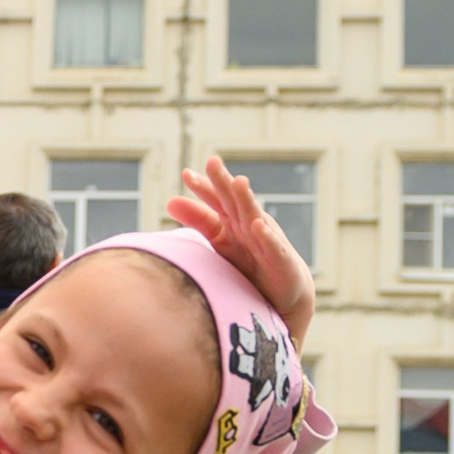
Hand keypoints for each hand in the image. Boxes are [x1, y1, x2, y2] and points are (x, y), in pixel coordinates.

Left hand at [163, 155, 315, 346]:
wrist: (284, 290)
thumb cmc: (250, 259)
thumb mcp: (221, 238)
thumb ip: (198, 219)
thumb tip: (169, 201)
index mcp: (233, 219)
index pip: (216, 199)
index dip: (203, 187)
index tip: (186, 174)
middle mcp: (250, 224)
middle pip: (235, 201)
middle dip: (224, 182)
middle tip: (213, 162)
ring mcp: (266, 239)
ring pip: (254, 216)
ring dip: (246, 200)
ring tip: (238, 182)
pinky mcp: (280, 258)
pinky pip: (272, 246)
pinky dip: (266, 236)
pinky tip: (258, 225)